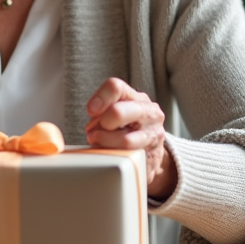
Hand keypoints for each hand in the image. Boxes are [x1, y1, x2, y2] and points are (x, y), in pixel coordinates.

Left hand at [84, 78, 177, 200]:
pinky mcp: (154, 154)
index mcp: (136, 97)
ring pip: (124, 140)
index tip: (90, 111)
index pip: (115, 87)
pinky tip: (114, 154)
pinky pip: (129, 156)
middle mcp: (149, 111)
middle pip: (118, 112)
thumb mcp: (116, 116)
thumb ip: (102, 115)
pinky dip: (116, 156)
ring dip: (105, 143)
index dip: (99, 98)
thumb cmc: (128, 130)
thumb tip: (92, 127)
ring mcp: (154, 133)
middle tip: (95, 133)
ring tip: (99, 144)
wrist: (151, 153)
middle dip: (102, 124)